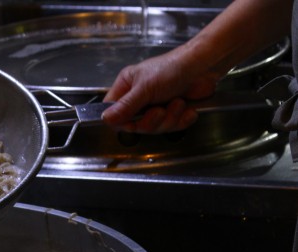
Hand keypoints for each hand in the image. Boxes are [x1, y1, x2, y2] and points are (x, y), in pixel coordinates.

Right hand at [101, 46, 218, 133]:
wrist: (204, 66)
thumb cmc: (172, 69)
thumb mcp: (145, 87)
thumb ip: (125, 106)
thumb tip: (104, 119)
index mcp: (126, 87)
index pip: (112, 112)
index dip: (121, 122)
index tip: (132, 123)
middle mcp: (138, 98)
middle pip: (135, 124)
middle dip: (151, 121)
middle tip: (160, 111)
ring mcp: (155, 106)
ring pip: (154, 128)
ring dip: (170, 118)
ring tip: (178, 103)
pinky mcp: (172, 113)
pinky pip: (171, 127)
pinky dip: (182, 120)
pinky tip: (187, 109)